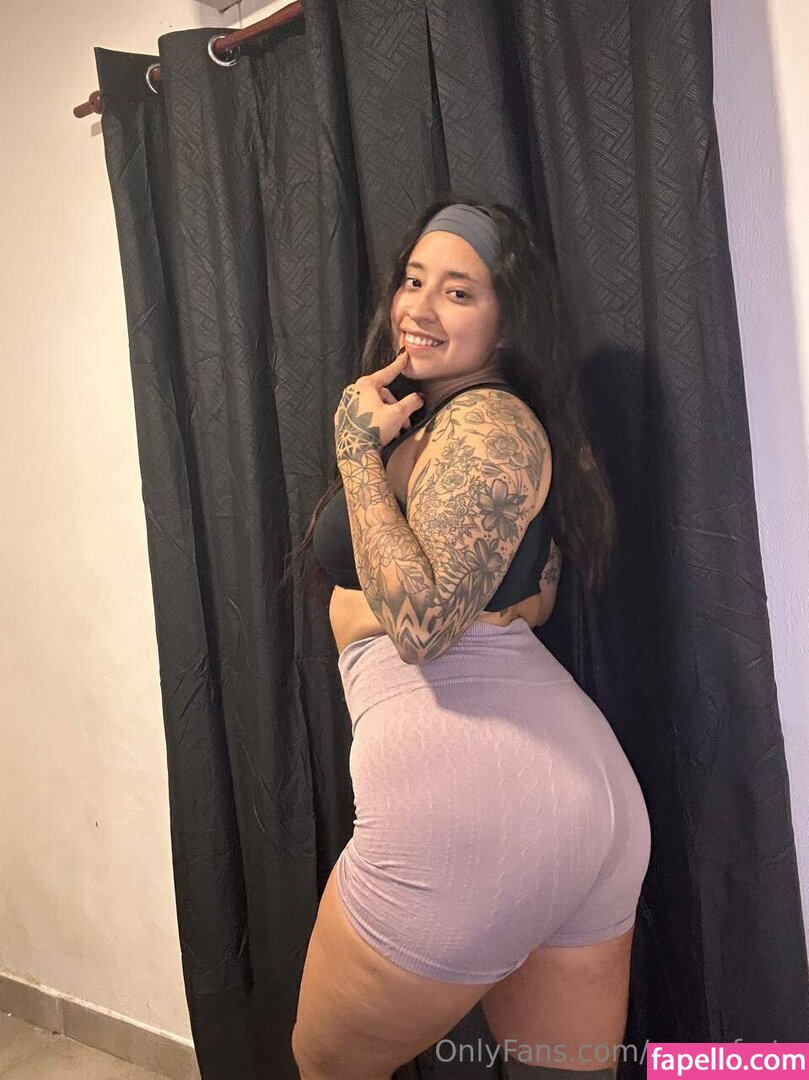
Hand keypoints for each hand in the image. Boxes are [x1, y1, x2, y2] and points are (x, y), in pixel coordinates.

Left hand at [334, 347, 423, 462]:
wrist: (356, 452)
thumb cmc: (376, 428)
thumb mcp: (398, 414)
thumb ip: (411, 402)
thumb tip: (420, 397)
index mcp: (365, 385)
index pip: (386, 373)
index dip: (397, 366)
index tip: (404, 356)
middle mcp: (352, 392)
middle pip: (380, 393)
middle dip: (395, 406)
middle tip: (406, 421)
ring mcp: (345, 406)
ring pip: (371, 405)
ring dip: (386, 415)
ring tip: (395, 431)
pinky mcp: (341, 419)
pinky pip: (361, 414)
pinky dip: (372, 419)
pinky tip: (379, 431)